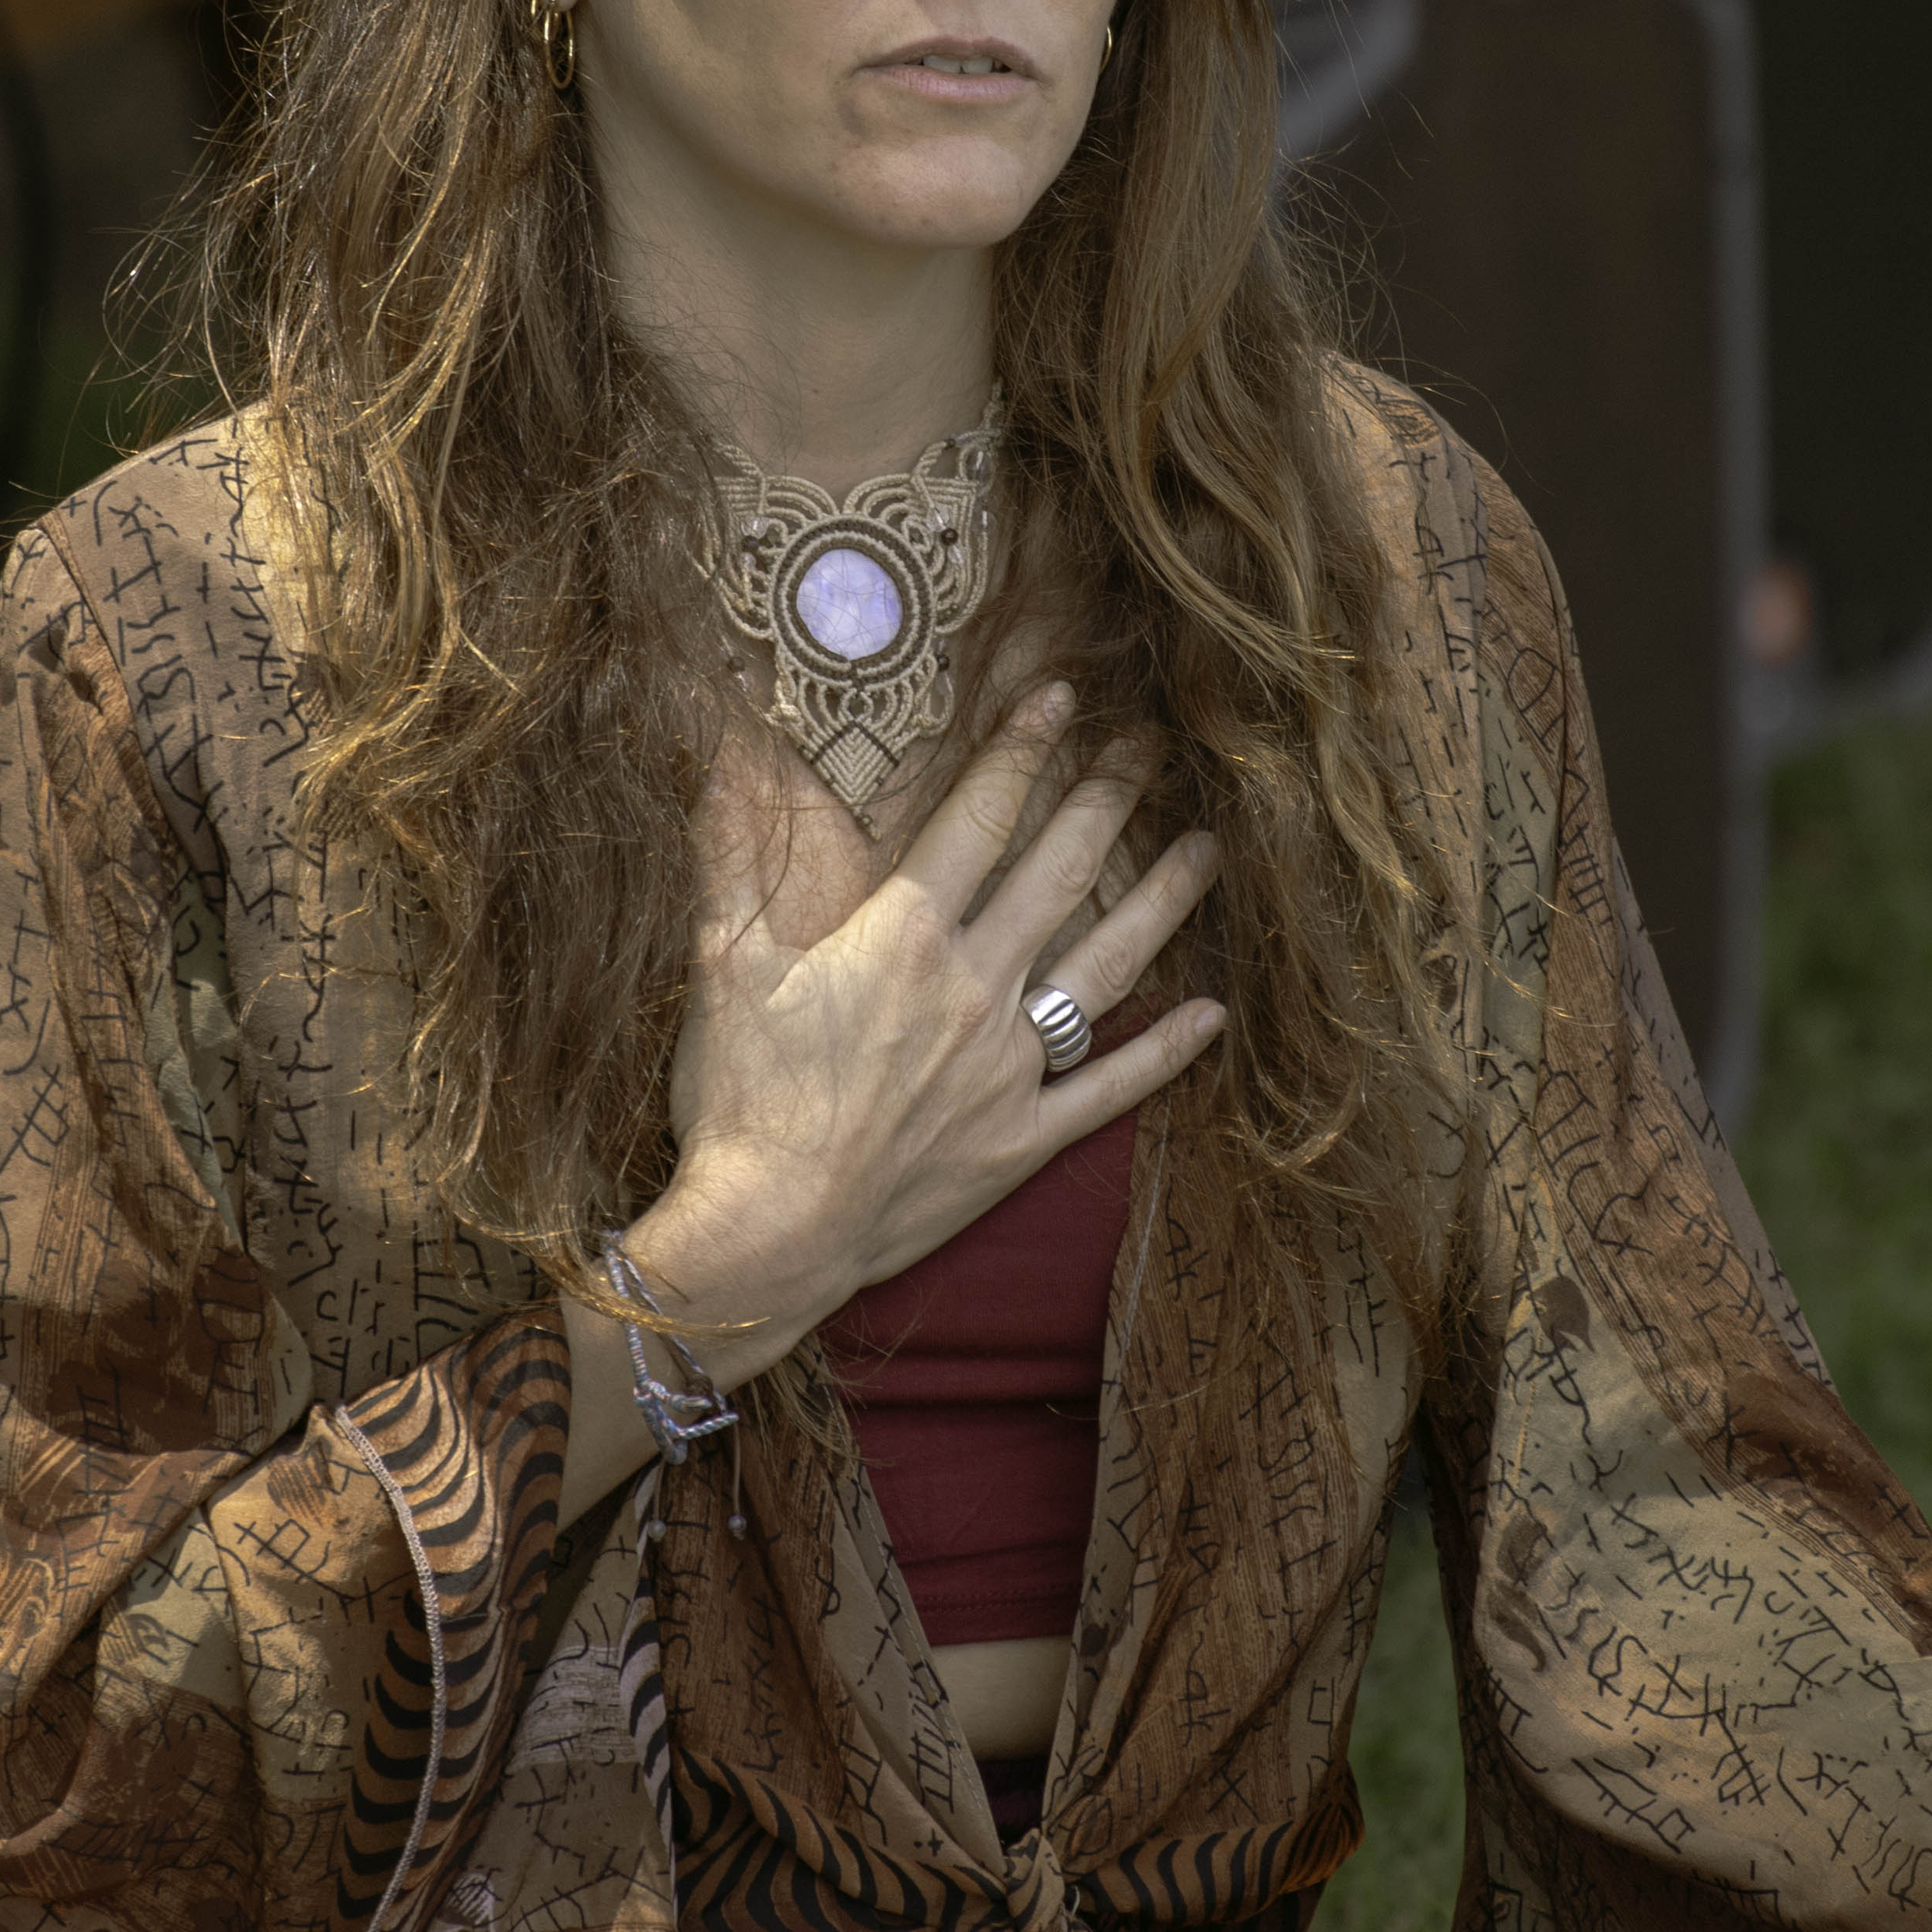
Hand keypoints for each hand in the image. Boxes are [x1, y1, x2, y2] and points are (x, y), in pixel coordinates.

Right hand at [631, 682, 1226, 1375]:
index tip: (1060, 697)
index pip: (978, 819)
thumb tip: (721, 751)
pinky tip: (1210, 1015)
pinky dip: (1165, 1052)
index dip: (1021, 751)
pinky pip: (1111, 1086)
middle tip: (1151, 747)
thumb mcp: (725, 964)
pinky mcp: (1024, 1138)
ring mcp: (1010, 1067)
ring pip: (1107, 964)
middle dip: (1108, 799)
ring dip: (1162, 901)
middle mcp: (975, 989)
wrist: (770, 1234)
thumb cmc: (739, 1100)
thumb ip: (731, 852)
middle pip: (1061, 873)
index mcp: (906, 938)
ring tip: (1206, 848)